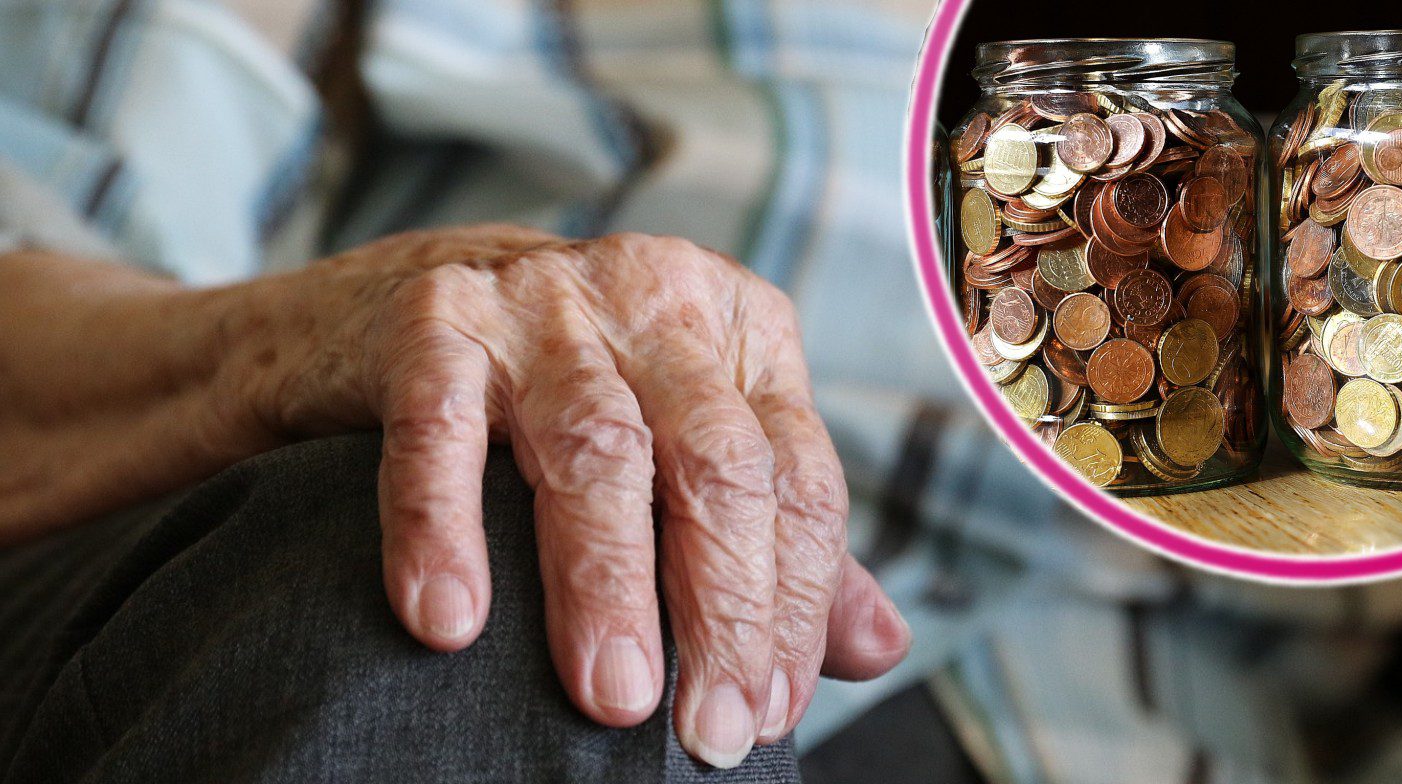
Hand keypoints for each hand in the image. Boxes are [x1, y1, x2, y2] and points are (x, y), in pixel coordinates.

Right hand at [228, 225, 910, 765]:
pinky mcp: (436, 318)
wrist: (414, 308)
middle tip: (707, 729)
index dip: (792, 604)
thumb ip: (778, 540)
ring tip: (612, 697)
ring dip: (609, 585)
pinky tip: (451, 621)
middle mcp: (658, 301)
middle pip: (717, 464)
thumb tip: (880, 647)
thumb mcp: (692, 444)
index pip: (797, 478)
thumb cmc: (580, 395)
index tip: (767, 710)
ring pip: (598, 448)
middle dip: (721, 608)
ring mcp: (545, 302)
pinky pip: (441, 427)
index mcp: (745, 332)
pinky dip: (445, 528)